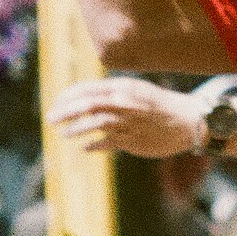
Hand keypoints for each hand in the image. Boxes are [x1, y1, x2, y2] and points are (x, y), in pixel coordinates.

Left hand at [48, 77, 205, 158]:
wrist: (186, 120)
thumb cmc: (157, 104)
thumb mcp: (135, 91)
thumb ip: (113, 95)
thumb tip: (86, 101)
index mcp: (124, 87)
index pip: (89, 89)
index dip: (69, 96)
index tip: (56, 102)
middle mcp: (125, 103)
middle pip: (89, 105)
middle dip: (66, 111)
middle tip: (50, 118)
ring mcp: (129, 122)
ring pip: (96, 123)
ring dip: (76, 128)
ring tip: (63, 133)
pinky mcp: (134, 141)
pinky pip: (108, 143)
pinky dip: (94, 145)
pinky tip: (84, 148)